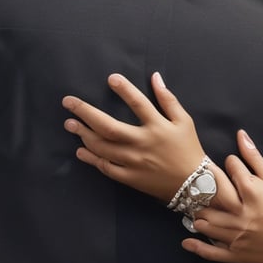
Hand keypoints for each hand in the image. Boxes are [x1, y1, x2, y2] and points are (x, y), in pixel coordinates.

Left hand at [64, 71, 230, 204]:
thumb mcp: (184, 121)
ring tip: (70, 123)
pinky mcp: (130, 178)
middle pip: (108, 127)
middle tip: (68, 102)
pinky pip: (106, 168)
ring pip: (103, 147)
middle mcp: (143, 144)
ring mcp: (134, 162)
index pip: (139, 103)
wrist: (194, 184)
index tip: (110, 78)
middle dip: (86, 113)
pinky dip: (92, 159)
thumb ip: (168, 99)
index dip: (125, 89)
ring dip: (84, 134)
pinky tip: (81, 150)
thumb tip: (155, 77)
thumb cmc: (189, 148)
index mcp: (158, 127)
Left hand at [183, 131, 262, 262]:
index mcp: (251, 191)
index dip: (230, 164)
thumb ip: (255, 158)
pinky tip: (187, 240)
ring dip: (199, 214)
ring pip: (206, 222)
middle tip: (207, 183)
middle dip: (208, 186)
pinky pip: (210, 251)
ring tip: (199, 207)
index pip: (230, 167)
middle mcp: (240, 212)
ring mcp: (235, 235)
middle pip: (212, 194)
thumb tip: (241, 134)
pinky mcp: (233, 253)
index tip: (231, 166)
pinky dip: (197, 246)